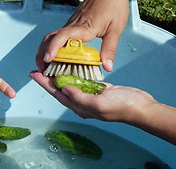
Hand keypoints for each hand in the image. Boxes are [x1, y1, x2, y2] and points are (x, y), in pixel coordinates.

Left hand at [29, 70, 155, 122]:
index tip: (33, 74)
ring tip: (49, 67)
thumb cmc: (122, 107)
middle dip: (47, 79)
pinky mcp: (97, 89)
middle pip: (59, 89)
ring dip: (58, 76)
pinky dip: (73, 74)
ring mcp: (89, 96)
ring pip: (69, 84)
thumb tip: (64, 89)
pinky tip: (68, 68)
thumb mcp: (98, 103)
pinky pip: (81, 81)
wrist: (141, 107)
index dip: (44, 84)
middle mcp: (82, 102)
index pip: (57, 93)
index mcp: (80, 107)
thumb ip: (80, 97)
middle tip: (36, 69)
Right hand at [36, 0, 130, 72]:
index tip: (47, 59)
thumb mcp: (116, 29)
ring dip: (44, 50)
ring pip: (51, 36)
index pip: (62, 36)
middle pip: (50, 38)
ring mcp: (71, 23)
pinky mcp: (72, 23)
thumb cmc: (114, 5)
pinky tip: (55, 55)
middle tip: (42, 69)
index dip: (53, 48)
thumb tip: (107, 67)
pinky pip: (58, 35)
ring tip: (44, 65)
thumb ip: (110, 49)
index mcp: (84, 27)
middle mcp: (73, 25)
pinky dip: (52, 46)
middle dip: (42, 53)